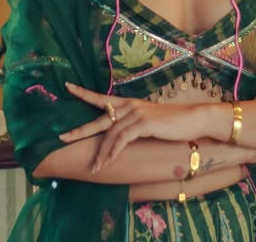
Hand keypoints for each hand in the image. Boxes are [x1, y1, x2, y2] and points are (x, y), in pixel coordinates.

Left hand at [60, 82, 213, 171]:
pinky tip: (108, 161)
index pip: (102, 98)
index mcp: (129, 103)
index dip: (84, 93)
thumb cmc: (171, 123)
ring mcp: (136, 113)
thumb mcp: (148, 122)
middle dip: (80, 130)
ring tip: (93, 167)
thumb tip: (118, 137)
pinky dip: (114, 151)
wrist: (192, 119)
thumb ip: (132, 126)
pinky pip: (123, 139)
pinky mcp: (144, 123)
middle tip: (62, 137)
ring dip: (101, 153)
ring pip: (111, 133)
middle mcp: (129, 106)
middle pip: (100, 118)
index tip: (68, 87)